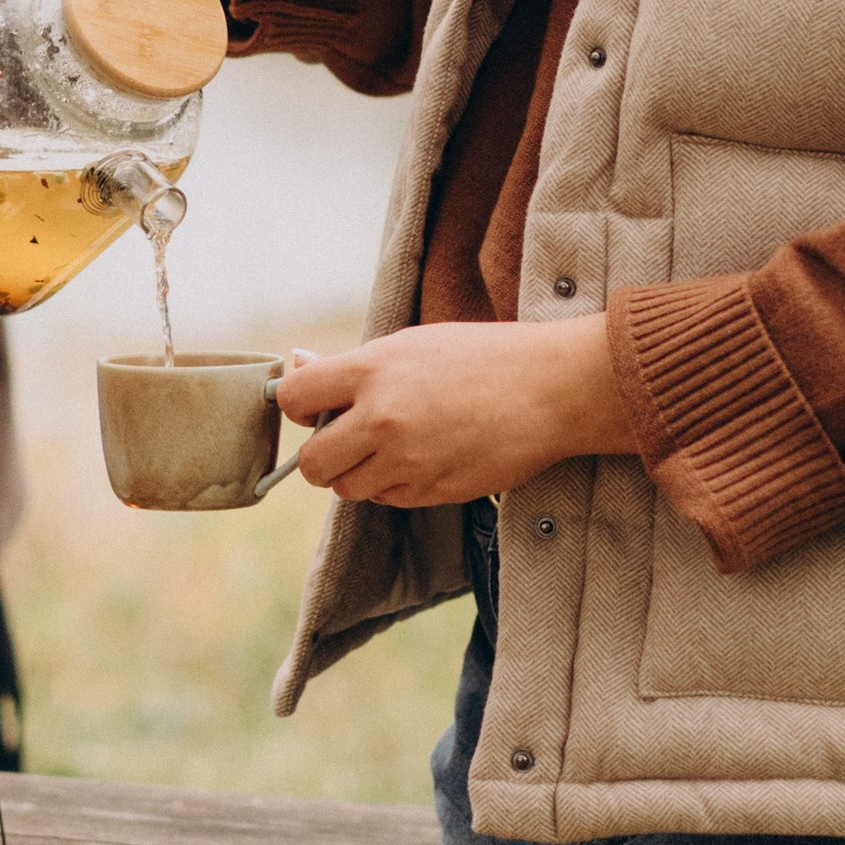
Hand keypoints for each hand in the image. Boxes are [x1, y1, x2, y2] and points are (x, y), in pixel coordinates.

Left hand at [275, 321, 635, 508]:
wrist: (551, 389)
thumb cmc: (483, 357)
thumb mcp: (413, 344)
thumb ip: (353, 366)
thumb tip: (298, 365)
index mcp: (372, 371)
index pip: (293, 398)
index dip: (297, 405)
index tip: (313, 406)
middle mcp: (381, 420)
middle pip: (312, 464)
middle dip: (323, 455)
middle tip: (347, 438)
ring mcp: (407, 462)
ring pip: (350, 490)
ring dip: (360, 473)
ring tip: (396, 445)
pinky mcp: (433, 492)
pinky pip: (390, 500)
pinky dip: (396, 485)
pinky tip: (427, 456)